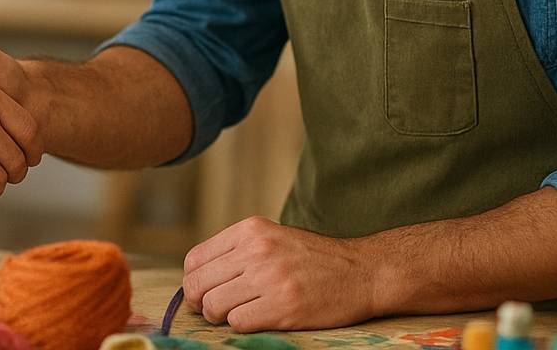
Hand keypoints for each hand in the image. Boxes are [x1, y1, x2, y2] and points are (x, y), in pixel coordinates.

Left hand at [182, 217, 381, 331]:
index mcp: (250, 230)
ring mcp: (270, 278)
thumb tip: (198, 276)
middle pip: (198, 285)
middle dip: (200, 303)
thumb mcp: (273, 237)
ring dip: (221, 316)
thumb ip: (238, 250)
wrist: (362, 271)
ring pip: (214, 306)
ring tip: (239, 313)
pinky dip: (242, 326)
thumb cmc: (314, 259)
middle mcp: (256, 250)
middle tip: (214, 310)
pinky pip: (238, 323)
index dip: (194, 281)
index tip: (203, 292)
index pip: (196, 259)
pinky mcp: (283, 307)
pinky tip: (259, 318)